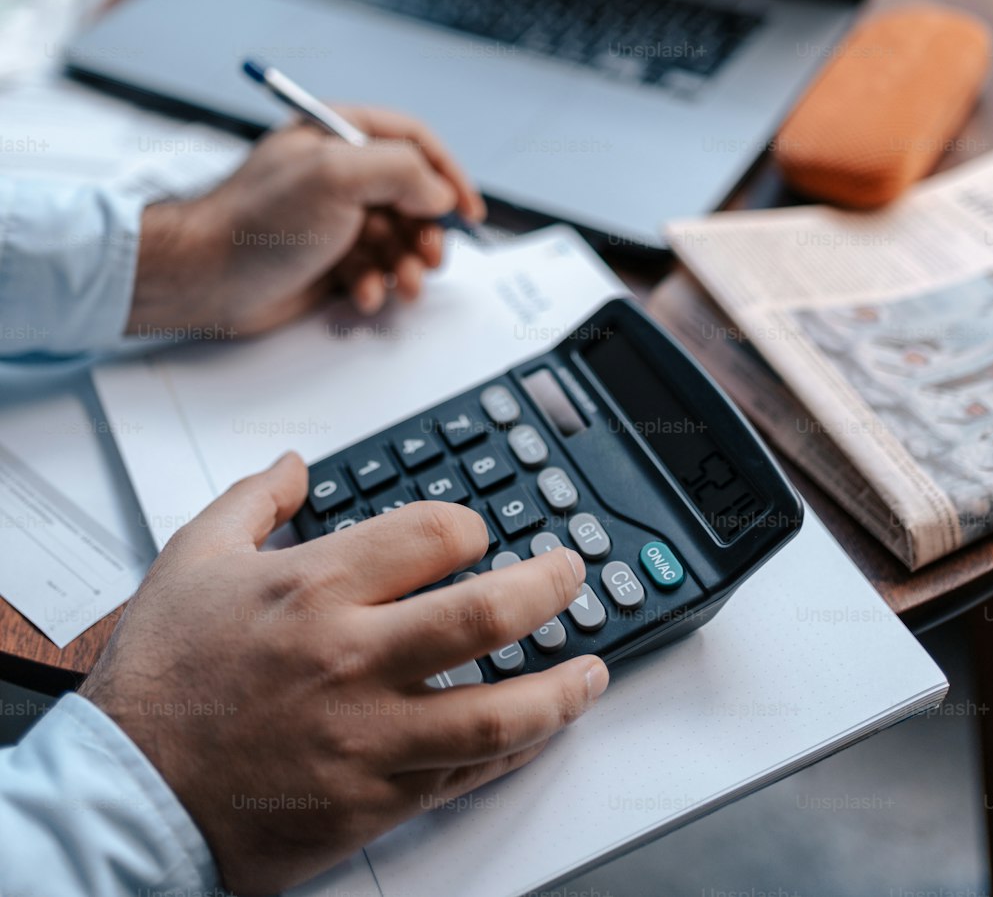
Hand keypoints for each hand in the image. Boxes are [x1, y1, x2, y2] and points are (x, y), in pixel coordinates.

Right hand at [81, 455, 608, 895]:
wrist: (126, 797)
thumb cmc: (160, 679)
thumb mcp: (191, 558)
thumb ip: (253, 499)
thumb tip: (296, 464)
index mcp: (315, 587)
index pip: (434, 535)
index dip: (470, 527)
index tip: (475, 536)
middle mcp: (353, 657)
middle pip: (486, 613)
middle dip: (550, 586)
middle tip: (572, 573)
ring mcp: (369, 737)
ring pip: (498, 712)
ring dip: (561, 688)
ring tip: (592, 669)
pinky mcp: (372, 802)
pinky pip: (465, 777)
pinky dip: (514, 753)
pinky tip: (538, 734)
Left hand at [127, 108, 485, 336]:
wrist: (206, 277)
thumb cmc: (256, 220)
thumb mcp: (336, 176)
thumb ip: (401, 171)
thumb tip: (438, 193)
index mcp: (340, 134)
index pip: (415, 141)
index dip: (448, 174)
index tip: (468, 211)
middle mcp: (339, 172)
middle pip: (413, 196)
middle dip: (428, 232)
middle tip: (430, 258)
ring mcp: (334, 217)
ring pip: (398, 239)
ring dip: (408, 265)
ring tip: (404, 285)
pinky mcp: (327, 258)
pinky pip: (374, 270)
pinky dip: (377, 285)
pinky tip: (362, 295)